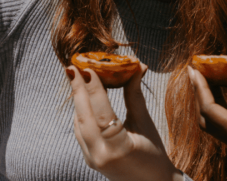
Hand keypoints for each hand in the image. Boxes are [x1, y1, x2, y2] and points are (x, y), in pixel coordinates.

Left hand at [67, 63, 182, 180]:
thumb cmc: (154, 154)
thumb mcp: (145, 123)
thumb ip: (134, 94)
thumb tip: (136, 66)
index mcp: (119, 147)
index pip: (101, 112)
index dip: (94, 88)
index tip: (88, 68)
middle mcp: (101, 155)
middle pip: (83, 116)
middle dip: (77, 90)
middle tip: (72, 67)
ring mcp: (92, 159)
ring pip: (78, 123)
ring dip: (77, 99)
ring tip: (75, 77)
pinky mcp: (89, 159)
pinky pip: (80, 131)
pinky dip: (80, 112)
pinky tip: (82, 97)